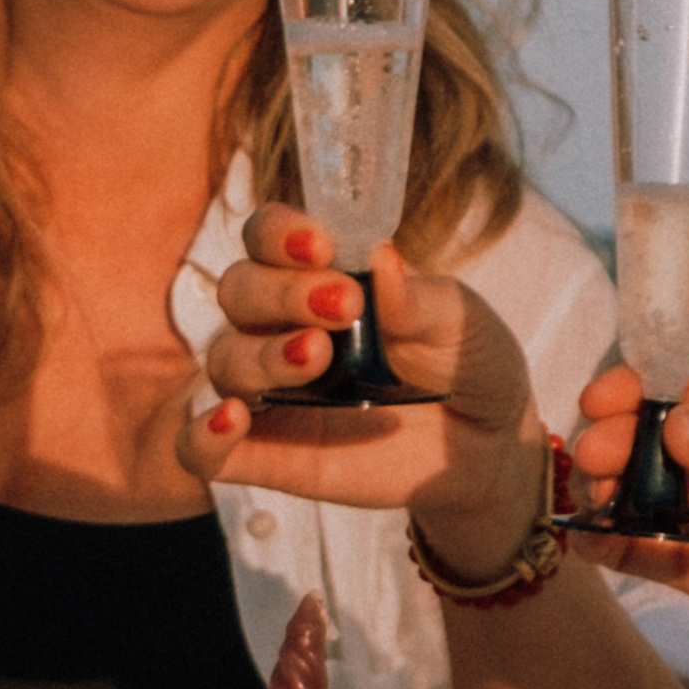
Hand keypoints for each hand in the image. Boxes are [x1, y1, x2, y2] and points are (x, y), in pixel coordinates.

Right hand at [182, 204, 551, 570]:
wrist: (488, 446)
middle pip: (238, 290)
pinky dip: (200, 436)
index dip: (278, 233)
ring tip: (319, 357)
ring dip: (262, 354)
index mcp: (322, 278)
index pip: (266, 238)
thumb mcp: (463, 323)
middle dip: (279, 292)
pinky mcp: (271, 455)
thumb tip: (381, 260)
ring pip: (225, 360)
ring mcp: (274, 392)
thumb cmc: (468, 365)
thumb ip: (422, 298)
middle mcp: (283, 328)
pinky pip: (201, 450)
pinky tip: (230, 422)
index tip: (321, 246)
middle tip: (342, 305)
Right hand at [567, 342, 688, 659]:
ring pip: (642, 487)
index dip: (641, 377)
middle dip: (617, 435)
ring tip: (596, 495)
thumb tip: (675, 429)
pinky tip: (592, 540)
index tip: (606, 397)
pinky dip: (615, 545)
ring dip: (608, 487)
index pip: (688, 367)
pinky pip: (651, 551)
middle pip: (653, 426)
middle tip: (596, 455)